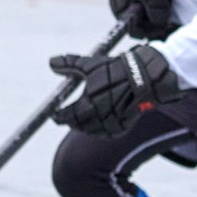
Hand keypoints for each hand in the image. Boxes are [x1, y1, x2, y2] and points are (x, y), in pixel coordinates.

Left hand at [50, 45, 182, 135]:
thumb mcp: (90, 64)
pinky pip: (104, 133)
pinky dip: (99, 129)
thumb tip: (51, 62)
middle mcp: (97, 117)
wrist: (145, 78)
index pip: (65, 116)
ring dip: (84, 125)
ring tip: (85, 115)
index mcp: (87, 103)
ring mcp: (110, 124)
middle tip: (68, 115)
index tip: (56, 113)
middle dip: (71, 120)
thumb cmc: (115, 69)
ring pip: (89, 131)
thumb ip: (69, 64)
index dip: (58, 115)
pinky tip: (98, 120)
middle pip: (76, 125)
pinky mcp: (120, 129)